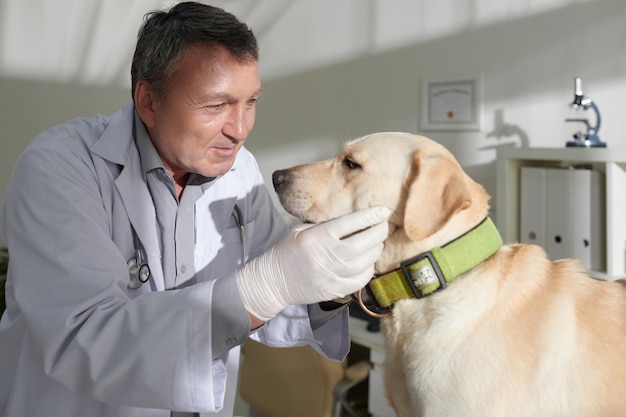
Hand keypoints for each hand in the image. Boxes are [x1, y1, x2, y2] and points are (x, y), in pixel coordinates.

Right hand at [236, 206, 389, 320]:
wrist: (273, 282)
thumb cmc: (286, 251)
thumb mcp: (300, 230)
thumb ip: (325, 225)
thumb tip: (354, 219)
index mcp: (317, 237)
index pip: (351, 223)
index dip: (370, 216)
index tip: (382, 211)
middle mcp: (327, 256)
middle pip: (364, 242)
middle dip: (379, 230)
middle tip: (384, 224)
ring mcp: (332, 276)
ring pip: (367, 261)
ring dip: (376, 248)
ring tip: (377, 241)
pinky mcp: (335, 290)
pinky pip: (362, 280)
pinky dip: (369, 268)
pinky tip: (368, 261)